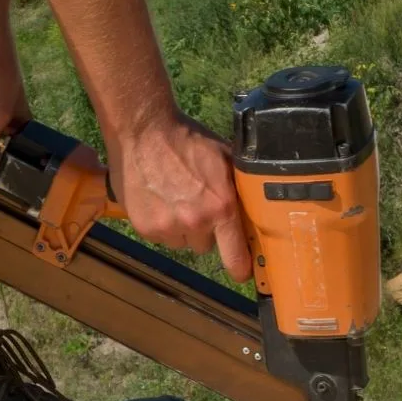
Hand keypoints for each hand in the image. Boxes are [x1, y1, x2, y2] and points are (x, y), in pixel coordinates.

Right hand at [108, 112, 252, 282]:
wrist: (143, 130)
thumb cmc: (187, 140)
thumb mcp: (224, 157)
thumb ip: (240, 186)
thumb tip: (258, 208)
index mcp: (221, 207)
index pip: (236, 258)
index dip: (241, 268)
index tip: (242, 270)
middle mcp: (195, 222)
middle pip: (206, 246)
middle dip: (204, 230)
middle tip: (196, 204)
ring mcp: (167, 227)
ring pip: (182, 242)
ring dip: (181, 228)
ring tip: (174, 199)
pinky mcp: (145, 227)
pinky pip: (160, 237)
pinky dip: (160, 224)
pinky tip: (158, 199)